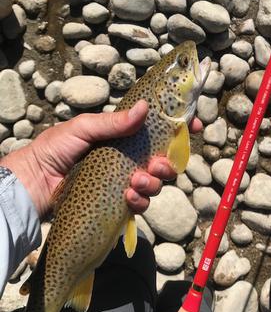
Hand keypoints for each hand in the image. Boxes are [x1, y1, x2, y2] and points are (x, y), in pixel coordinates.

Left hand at [0, 100, 201, 216]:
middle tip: (156, 166)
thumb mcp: (83, 128)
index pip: (156, 131)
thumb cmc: (55, 149)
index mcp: (122, 137)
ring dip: (152, 183)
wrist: (35, 183)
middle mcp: (128, 158)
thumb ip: (112, 122)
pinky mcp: (117, 201)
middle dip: (167, 165)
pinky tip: (128, 197)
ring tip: (134, 182)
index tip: (193, 126)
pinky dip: (139, 201)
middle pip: (162, 161)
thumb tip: (144, 108)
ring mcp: (124, 180)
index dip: (178, 128)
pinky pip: (140, 203)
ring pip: (155, 184)